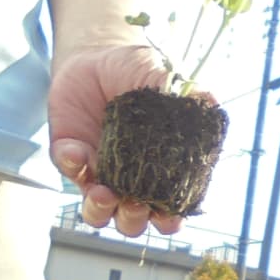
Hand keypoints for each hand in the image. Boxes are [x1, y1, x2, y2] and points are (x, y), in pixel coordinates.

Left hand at [46, 42, 180, 238]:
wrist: (97, 57)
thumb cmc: (138, 73)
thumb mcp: (166, 80)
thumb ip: (190, 96)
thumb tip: (211, 104)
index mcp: (160, 172)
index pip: (169, 210)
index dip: (171, 218)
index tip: (170, 215)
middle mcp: (129, 181)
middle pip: (132, 221)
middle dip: (133, 219)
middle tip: (134, 203)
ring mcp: (99, 172)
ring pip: (98, 213)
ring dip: (100, 210)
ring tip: (103, 193)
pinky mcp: (70, 156)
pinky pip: (69, 171)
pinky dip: (73, 165)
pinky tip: (77, 151)